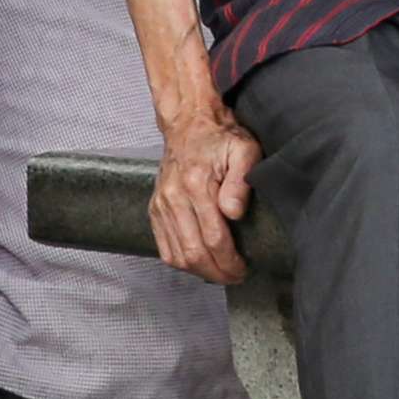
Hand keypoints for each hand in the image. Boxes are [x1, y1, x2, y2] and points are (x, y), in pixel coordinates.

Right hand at [145, 101, 258, 287]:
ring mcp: (161, 205)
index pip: (213, 238)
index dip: (229, 261)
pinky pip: (164, 247)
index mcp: (196, 184)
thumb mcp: (244, 150)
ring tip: (220, 273)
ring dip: (200, 271)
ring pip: (177, 256)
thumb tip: (234, 213)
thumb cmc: (220, 137)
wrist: (189, 122)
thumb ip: (241, 181)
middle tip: (235, 276)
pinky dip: (181, 261)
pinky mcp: (155, 209)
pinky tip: (199, 262)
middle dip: (217, 272)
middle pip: (193, 253)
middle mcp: (174, 198)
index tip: (243, 268)